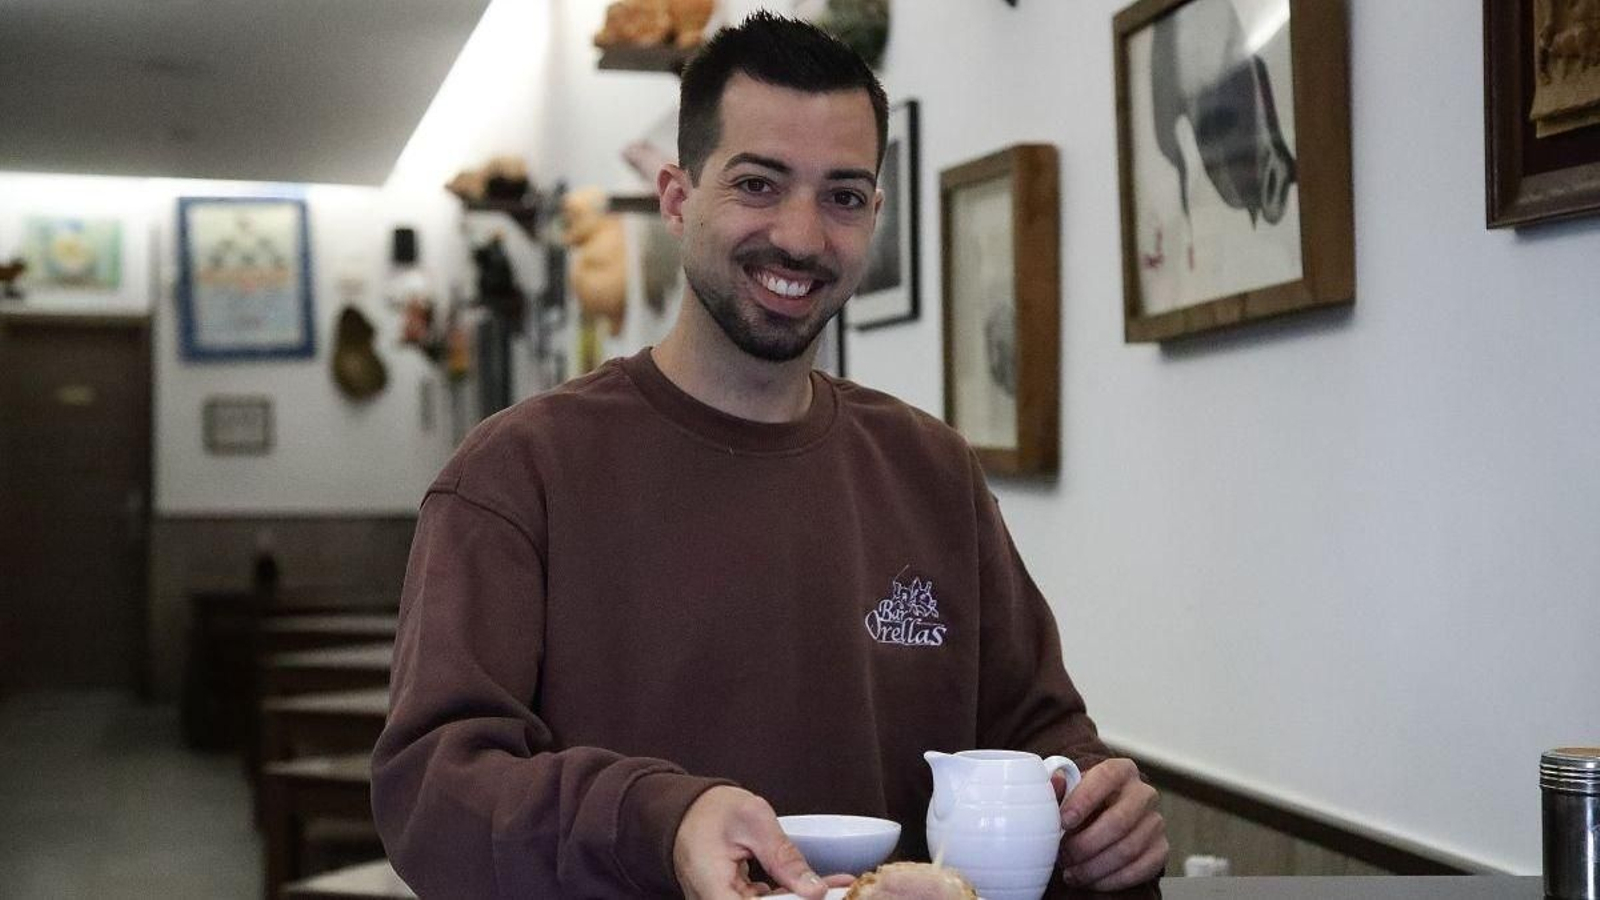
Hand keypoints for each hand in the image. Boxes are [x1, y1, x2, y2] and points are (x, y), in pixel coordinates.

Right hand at [673, 786, 851, 898]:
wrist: (687, 808)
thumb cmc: (712, 809)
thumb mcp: (753, 822)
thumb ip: (783, 857)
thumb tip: (814, 890)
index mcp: (711, 886)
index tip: (817, 897)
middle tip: (838, 890)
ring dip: (794, 898)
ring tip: (833, 886)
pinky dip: (784, 897)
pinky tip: (809, 887)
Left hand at [1055, 758, 1167, 891]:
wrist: (1105, 819)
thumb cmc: (1084, 804)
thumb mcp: (1069, 791)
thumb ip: (1059, 788)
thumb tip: (1056, 782)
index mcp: (1121, 771)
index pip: (1106, 777)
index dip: (1084, 800)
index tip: (1064, 822)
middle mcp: (1143, 794)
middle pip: (1119, 821)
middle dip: (1086, 844)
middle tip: (1064, 856)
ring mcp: (1155, 822)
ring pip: (1128, 849)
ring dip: (1095, 867)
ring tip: (1072, 873)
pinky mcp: (1160, 849)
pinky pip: (1139, 870)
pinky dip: (1111, 880)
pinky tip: (1091, 881)